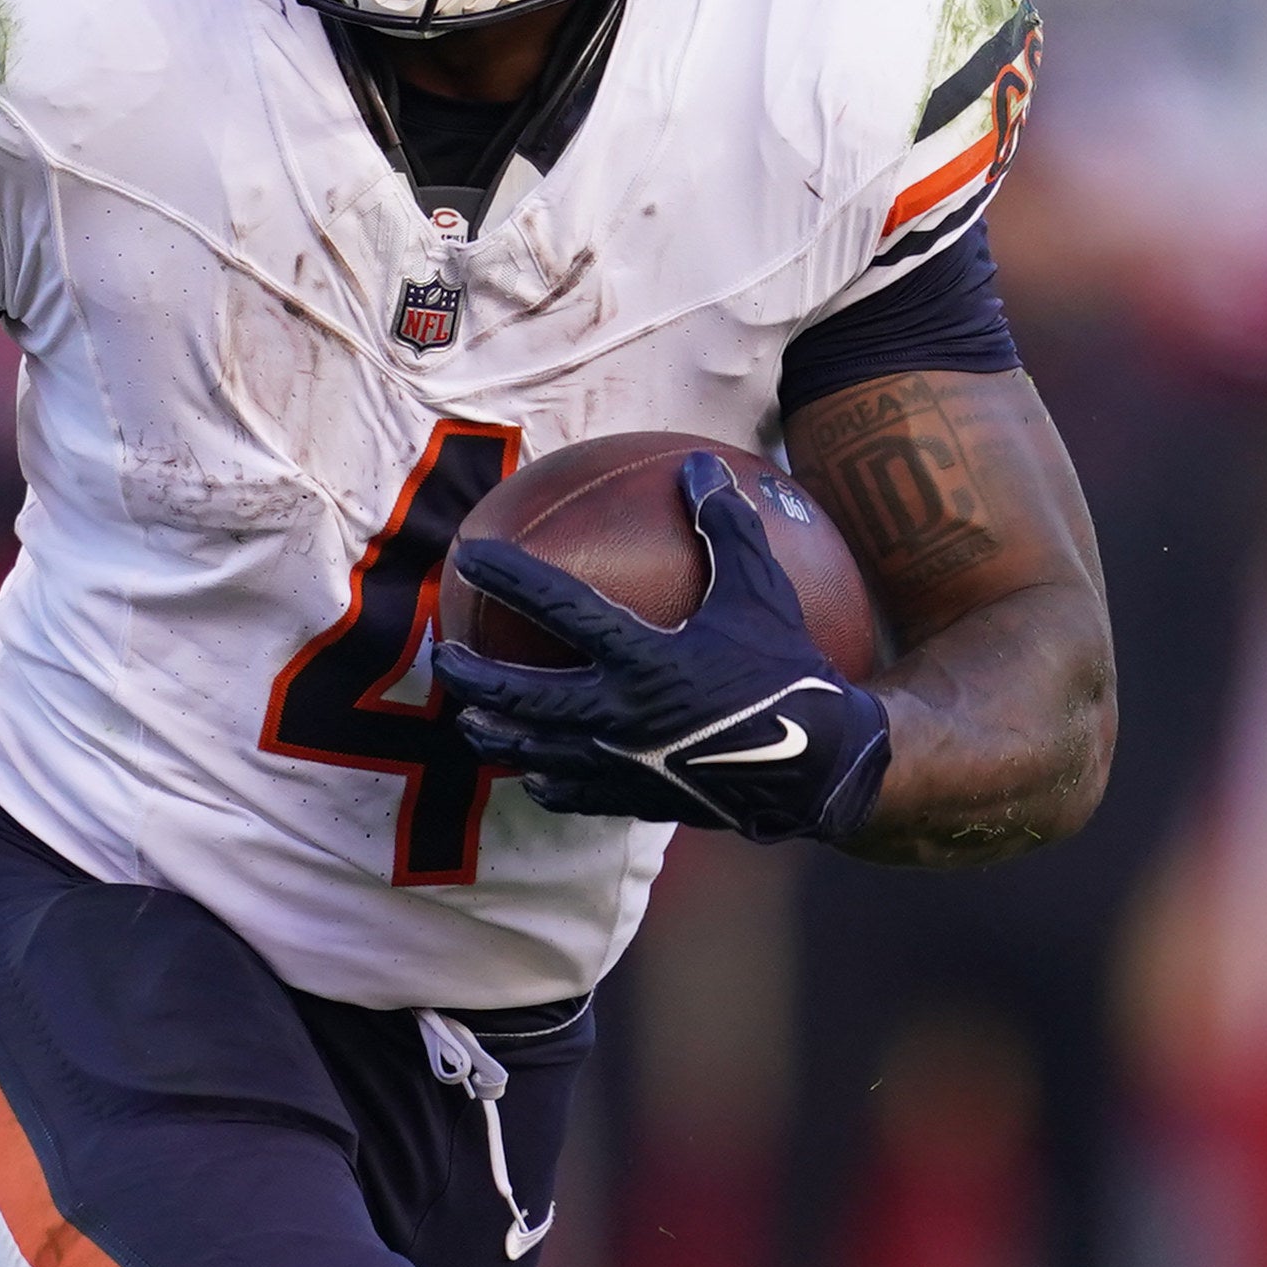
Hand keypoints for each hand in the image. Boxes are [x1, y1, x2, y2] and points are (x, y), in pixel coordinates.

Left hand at [430, 456, 892, 845]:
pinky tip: (536, 771)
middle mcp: (620, 715)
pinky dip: (548, 780)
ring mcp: (623, 764)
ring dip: (497, 733)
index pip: (559, 609)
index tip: (470, 555)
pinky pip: (574, 795)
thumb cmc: (788, 669)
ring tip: (471, 720)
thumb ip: (726, 527)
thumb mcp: (761, 591)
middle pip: (521, 695)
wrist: (818, 766)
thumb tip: (700, 466)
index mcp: (645, 659)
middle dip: (474, 677)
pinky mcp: (635, 800)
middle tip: (447, 656)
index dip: (511, 578)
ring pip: (535, 751)